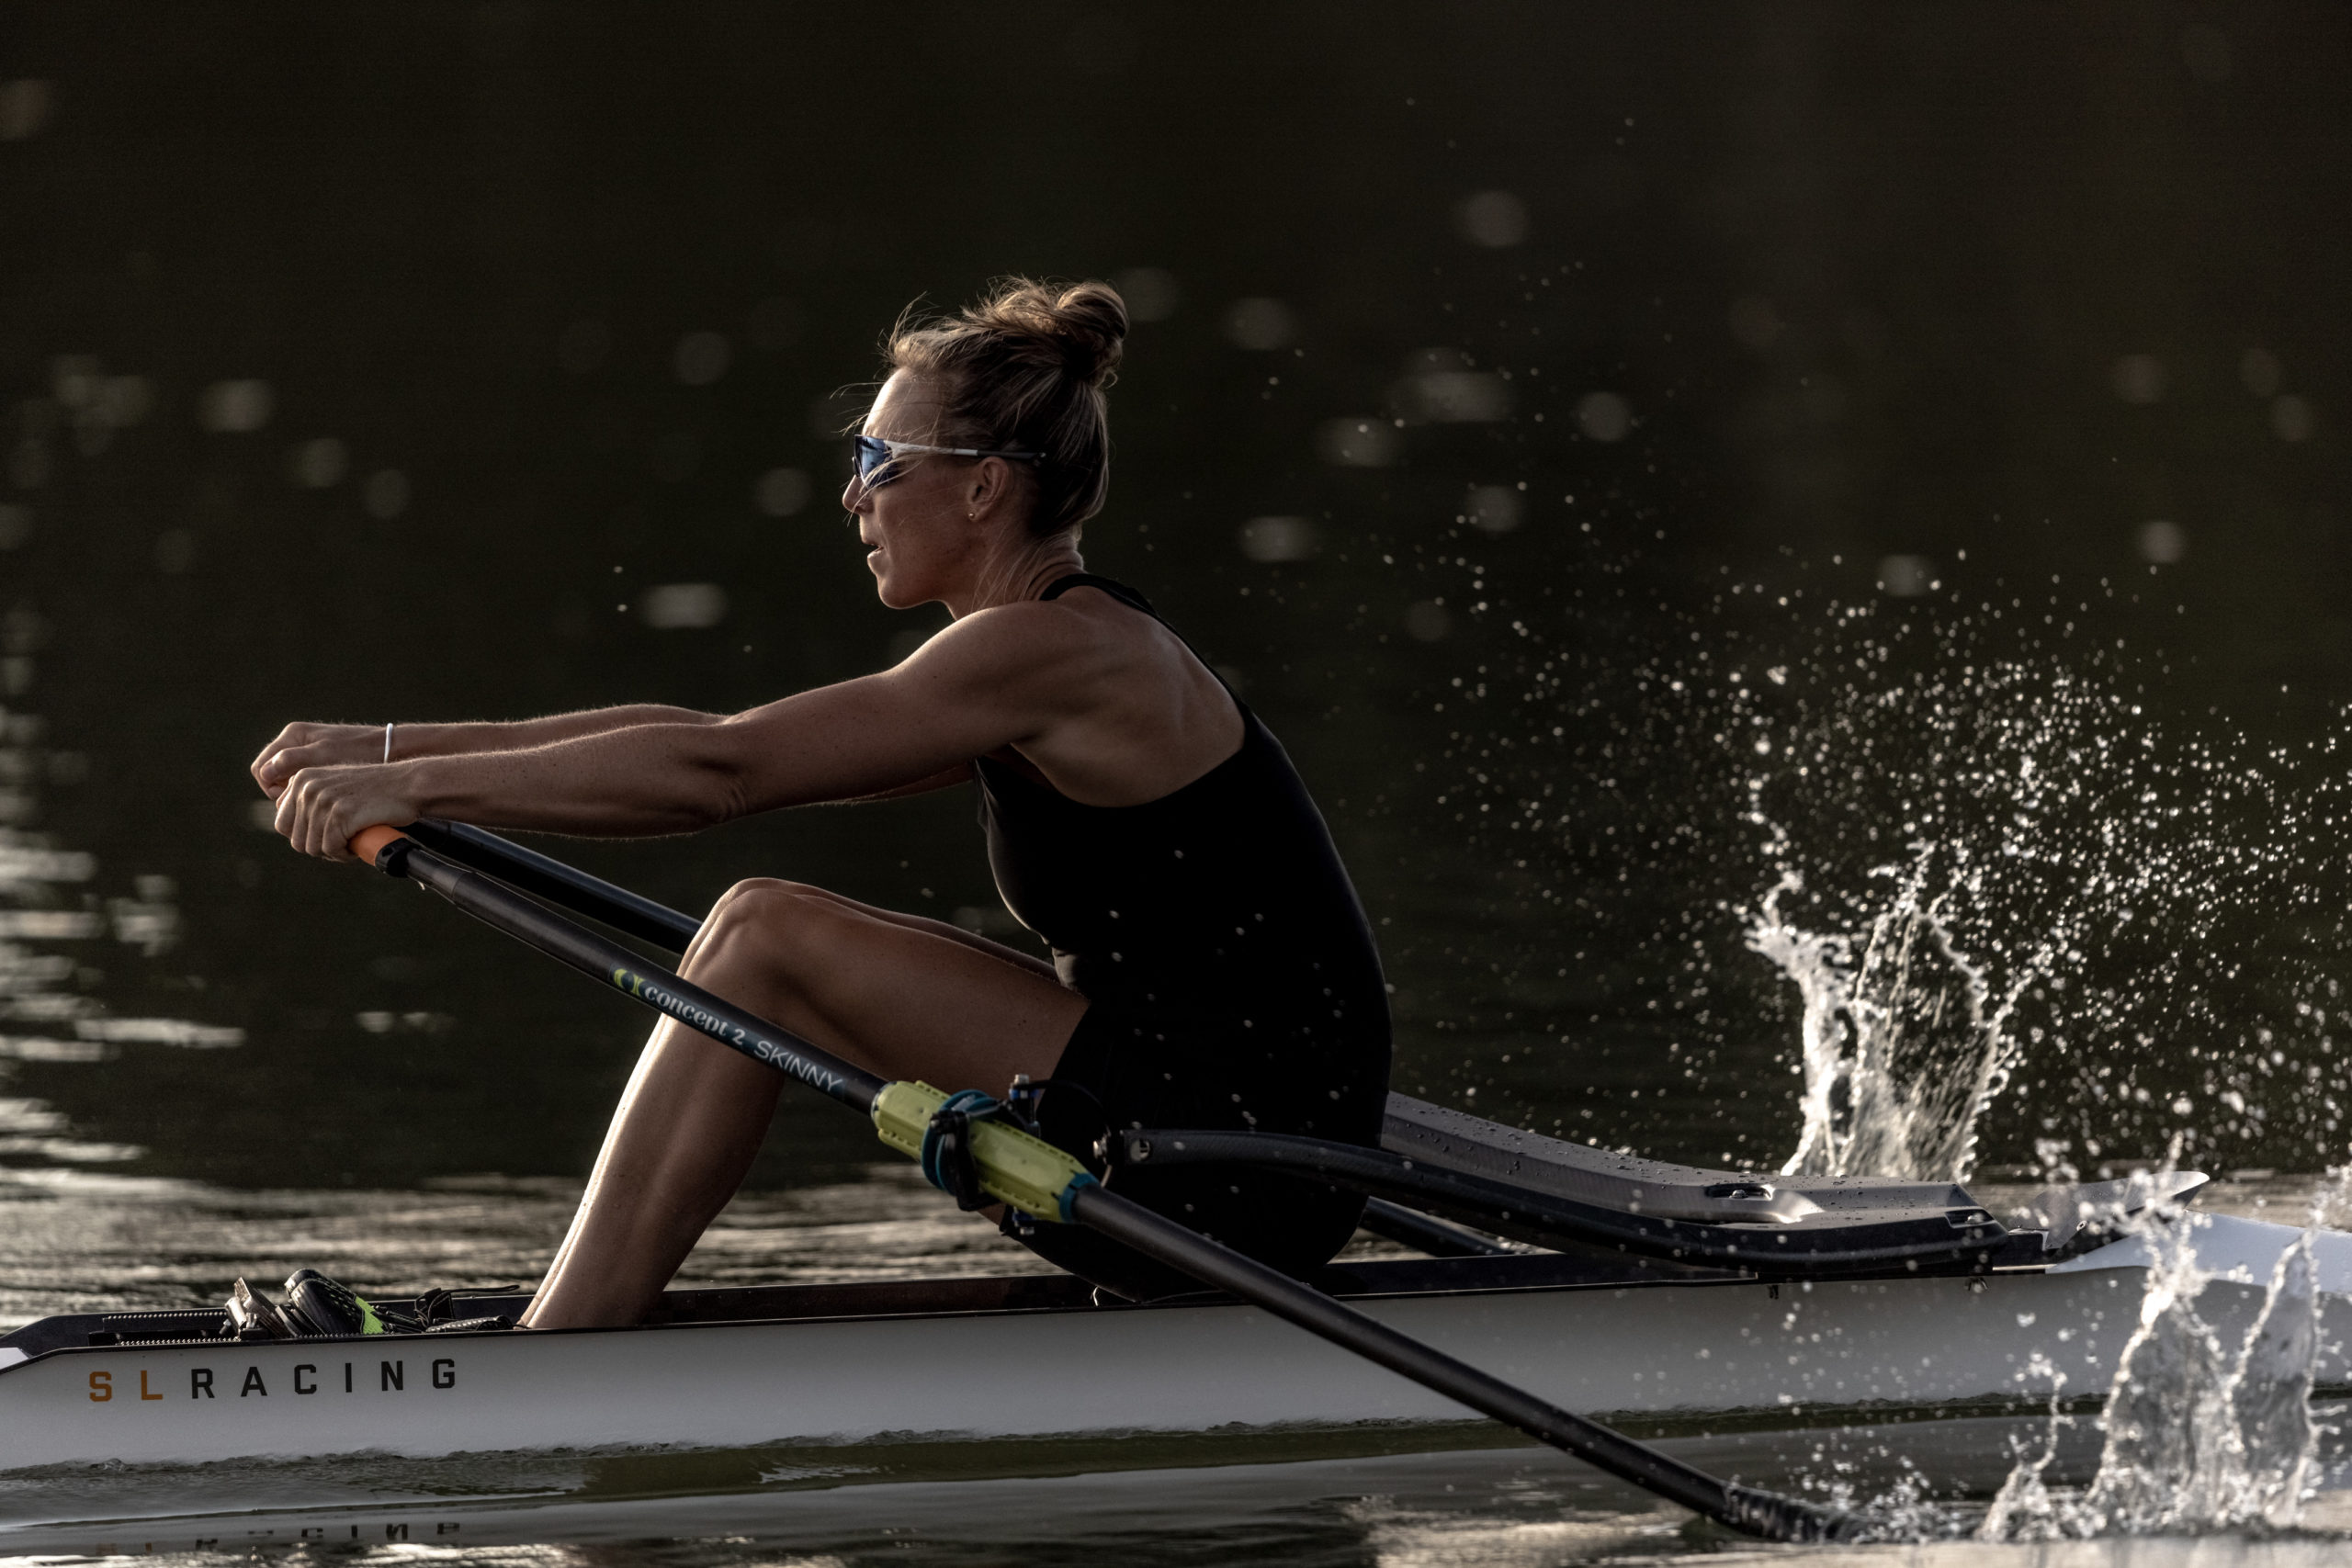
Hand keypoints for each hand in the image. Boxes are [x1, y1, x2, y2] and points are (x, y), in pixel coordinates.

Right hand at [252, 722, 384, 798]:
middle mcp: (295, 740)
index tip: (290, 798)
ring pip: (284, 779)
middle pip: (270, 774)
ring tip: (312, 802)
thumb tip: (265, 772)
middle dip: (280, 791)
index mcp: (292, 735)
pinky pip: (299, 780)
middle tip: (301, 803)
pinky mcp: (317, 761)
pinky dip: (304, 791)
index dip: (270, 787)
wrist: (388, 748)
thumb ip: (292, 761)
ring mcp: (306, 751)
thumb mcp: (324, 755)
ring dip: (292, 793)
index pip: (261, 767)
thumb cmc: (358, 751)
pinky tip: (321, 799)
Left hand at [273, 762, 420, 860]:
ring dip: (332, 853)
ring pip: (312, 847)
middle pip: (296, 839)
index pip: (283, 823)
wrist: (407, 784)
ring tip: (349, 845)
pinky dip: (343, 855)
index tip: (324, 837)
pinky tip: (355, 847)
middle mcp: (307, 787)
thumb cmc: (375, 790)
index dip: (304, 836)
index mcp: (301, 779)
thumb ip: (309, 799)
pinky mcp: (340, 814)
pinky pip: (331, 849)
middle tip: (339, 845)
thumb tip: (290, 830)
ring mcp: (323, 800)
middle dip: (317, 847)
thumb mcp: (333, 784)